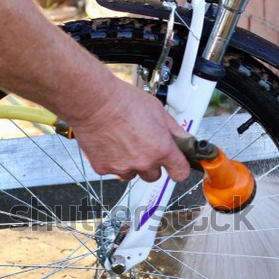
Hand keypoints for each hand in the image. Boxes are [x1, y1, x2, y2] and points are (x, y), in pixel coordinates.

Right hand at [69, 78, 190, 182]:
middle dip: (151, 165)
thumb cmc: (123, 101)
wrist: (94, 101)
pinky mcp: (104, 168)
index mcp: (162, 149)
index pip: (180, 173)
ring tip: (123, 143)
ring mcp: (124, 167)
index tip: (176, 167)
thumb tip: (184, 140)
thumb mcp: (158, 110)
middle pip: (155, 177)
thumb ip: (174, 130)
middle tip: (143, 147)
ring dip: (131, 164)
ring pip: (133, 174)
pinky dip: (112, 161)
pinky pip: (113, 170)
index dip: (179, 170)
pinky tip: (110, 144)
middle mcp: (144, 162)